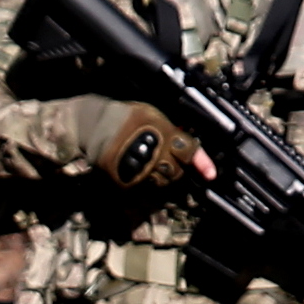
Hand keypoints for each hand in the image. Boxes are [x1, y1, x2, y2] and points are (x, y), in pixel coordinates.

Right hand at [59, 96, 198, 191]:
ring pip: (163, 183)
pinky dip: (148, 184)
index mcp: (164, 133)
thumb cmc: (124, 117)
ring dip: (164, 178)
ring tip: (154, 166)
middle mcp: (155, 154)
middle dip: (179, 169)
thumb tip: (187, 137)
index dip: (202, 163)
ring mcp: (141, 171)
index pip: (190, 151)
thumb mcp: (152, 114)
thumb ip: (171, 130)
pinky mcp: (127, 183)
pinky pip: (145, 189)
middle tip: (171, 162)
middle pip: (177, 172)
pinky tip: (143, 174)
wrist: (93, 127)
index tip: (210, 174)